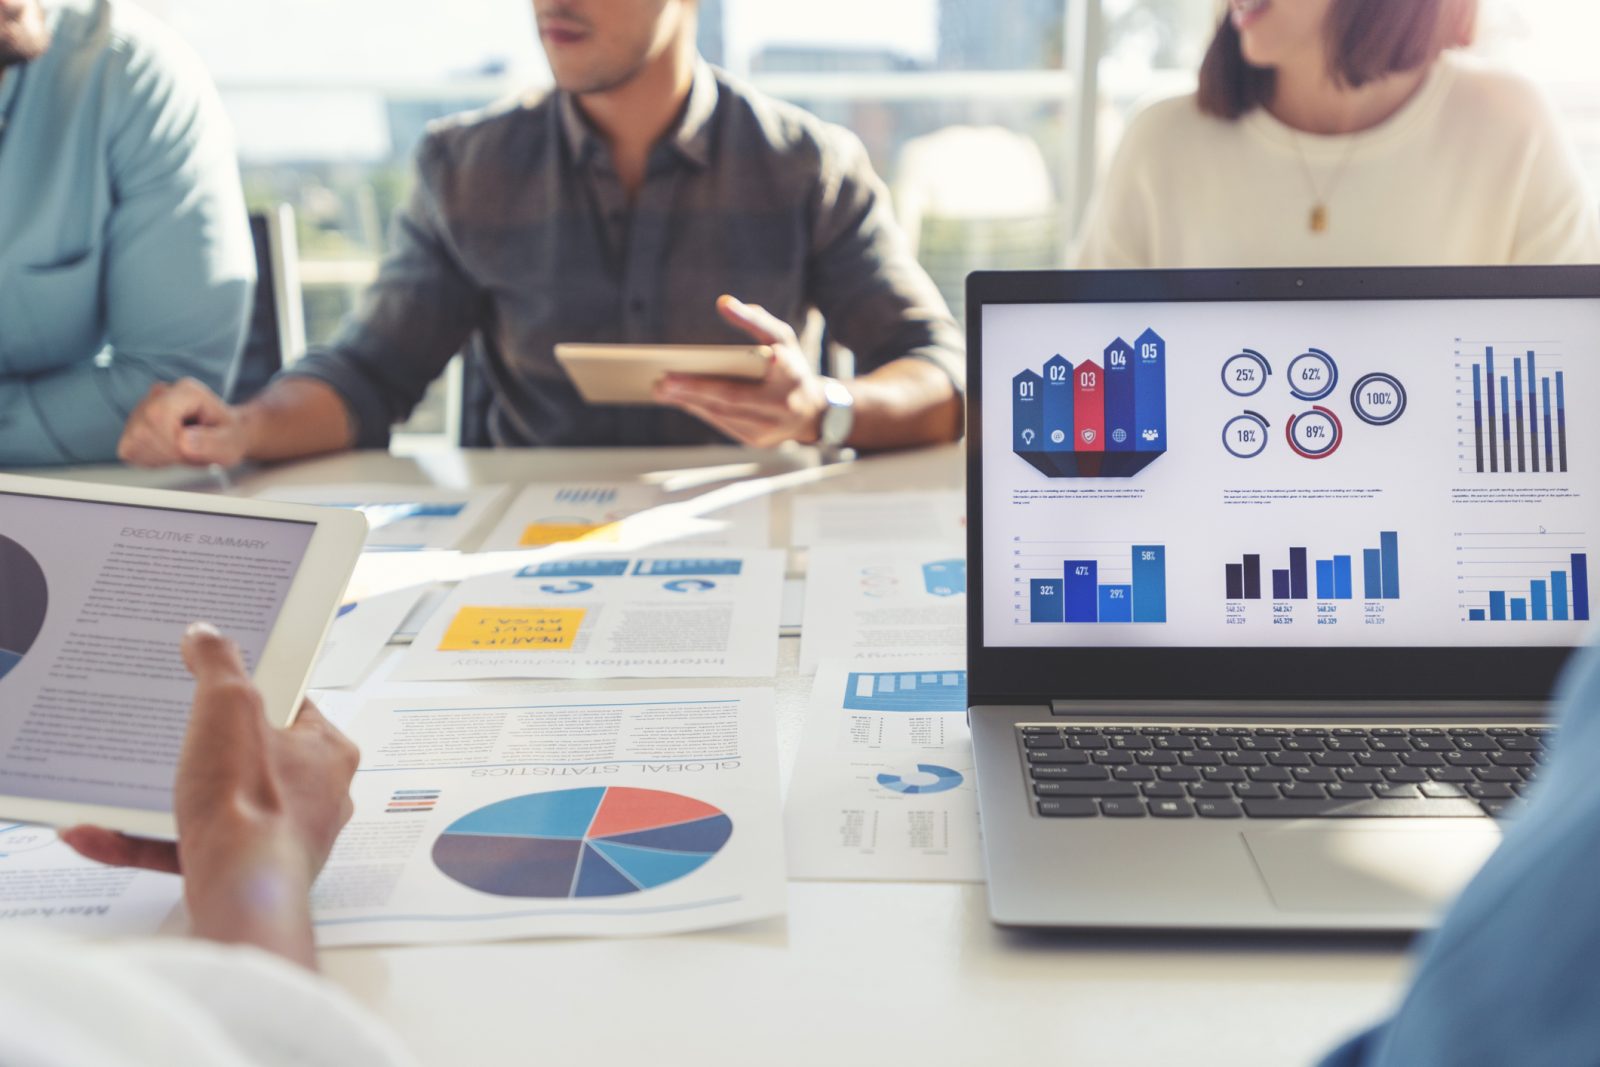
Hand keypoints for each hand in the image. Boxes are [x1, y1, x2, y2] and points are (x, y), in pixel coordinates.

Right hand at [62, 623, 359, 967]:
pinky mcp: (246, 873)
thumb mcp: (229, 705)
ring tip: (126, 782)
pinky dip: (146, 839)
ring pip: (219, 807)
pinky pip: (189, 849)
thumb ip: (218, 664)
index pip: (293, 708)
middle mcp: (317, 798)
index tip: (215, 689)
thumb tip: (208, 635)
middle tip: (171, 736)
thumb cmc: (249, 803)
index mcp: (328, 753)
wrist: (239, 892)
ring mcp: (283, 839)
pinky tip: (98, 831)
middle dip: (208, 749)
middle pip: (255, 758)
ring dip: (168, 797)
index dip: (252, 695)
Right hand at [118, 377, 248, 467]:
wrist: (222, 434)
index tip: (190, 452)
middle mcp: (160, 393)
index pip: (157, 415)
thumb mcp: (231, 442)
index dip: (170, 442)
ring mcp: (142, 407)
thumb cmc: (227, 436)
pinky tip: (168, 454)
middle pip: (143, 429)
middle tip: (189, 454)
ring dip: (159, 457)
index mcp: (186, 391)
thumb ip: (212, 443)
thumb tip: (183, 442)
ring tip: (181, 452)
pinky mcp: (132, 425)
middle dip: (166, 453)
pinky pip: (128, 449)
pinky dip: (149, 459)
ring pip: (133, 440)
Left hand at [653, 295, 831, 446]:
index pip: (781, 365)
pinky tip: (680, 399)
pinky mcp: (758, 441)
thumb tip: (722, 302)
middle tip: (664, 381)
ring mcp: (771, 427)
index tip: (769, 356)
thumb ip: (755, 320)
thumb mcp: (782, 339)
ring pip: (724, 414)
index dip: (775, 361)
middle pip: (735, 397)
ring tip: (662, 389)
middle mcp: (784, 404)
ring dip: (690, 401)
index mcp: (792, 374)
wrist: (811, 413)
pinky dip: (701, 410)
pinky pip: (723, 424)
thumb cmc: (789, 368)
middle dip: (696, 389)